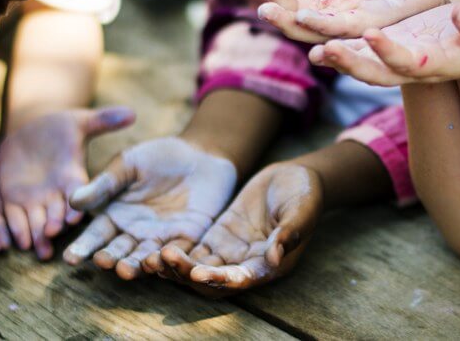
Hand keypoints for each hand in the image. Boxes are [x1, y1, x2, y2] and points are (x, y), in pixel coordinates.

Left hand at [0, 106, 135, 259]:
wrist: (30, 131)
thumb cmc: (60, 126)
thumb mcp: (80, 120)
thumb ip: (104, 120)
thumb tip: (132, 113)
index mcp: (73, 176)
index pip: (78, 192)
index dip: (76, 204)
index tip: (74, 216)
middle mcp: (57, 193)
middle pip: (57, 212)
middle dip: (56, 222)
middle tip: (53, 232)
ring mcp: (35, 199)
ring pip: (38, 221)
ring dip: (39, 235)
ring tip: (40, 250)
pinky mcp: (14, 200)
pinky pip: (15, 218)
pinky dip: (18, 230)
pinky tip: (20, 242)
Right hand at [63, 137, 236, 279]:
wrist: (200, 154)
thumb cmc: (158, 156)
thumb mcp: (128, 165)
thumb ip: (104, 184)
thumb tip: (72, 200)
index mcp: (115, 216)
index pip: (96, 236)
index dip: (83, 247)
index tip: (70, 257)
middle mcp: (134, 233)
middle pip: (118, 251)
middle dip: (110, 258)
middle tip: (102, 261)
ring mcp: (160, 239)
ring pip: (144, 258)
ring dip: (135, 265)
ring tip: (125, 269)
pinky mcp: (186, 240)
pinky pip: (176, 254)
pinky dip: (167, 261)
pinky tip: (158, 261)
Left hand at [159, 163, 320, 295]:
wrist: (296, 178)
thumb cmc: (305, 195)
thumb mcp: (301, 211)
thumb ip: (289, 233)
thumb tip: (274, 258)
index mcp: (269, 266)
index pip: (239, 280)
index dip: (218, 279)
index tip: (198, 273)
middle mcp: (246, 265)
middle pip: (212, 280)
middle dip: (187, 274)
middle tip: (165, 259)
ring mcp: (230, 252)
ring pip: (198, 267)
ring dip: (176, 267)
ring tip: (153, 254)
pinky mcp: (218, 236)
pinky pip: (194, 250)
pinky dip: (177, 252)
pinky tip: (155, 246)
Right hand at [256, 0, 445, 43]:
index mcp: (320, 1)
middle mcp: (327, 17)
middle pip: (290, 16)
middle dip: (274, 1)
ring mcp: (345, 25)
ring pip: (307, 30)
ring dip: (286, 21)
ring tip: (268, 9)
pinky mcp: (368, 27)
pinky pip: (339, 30)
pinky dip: (319, 25)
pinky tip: (304, 15)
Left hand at [311, 3, 459, 85]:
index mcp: (431, 65)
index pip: (407, 63)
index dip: (389, 52)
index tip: (372, 35)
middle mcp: (404, 68)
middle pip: (371, 72)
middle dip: (347, 63)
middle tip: (323, 49)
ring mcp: (389, 60)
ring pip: (355, 61)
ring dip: (330, 53)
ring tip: (306, 41)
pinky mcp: (380, 47)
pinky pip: (350, 46)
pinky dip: (328, 38)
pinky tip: (304, 21)